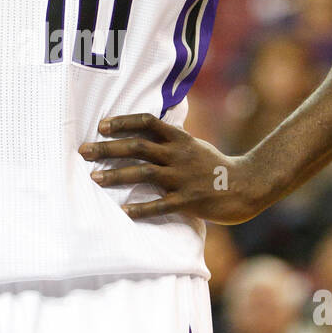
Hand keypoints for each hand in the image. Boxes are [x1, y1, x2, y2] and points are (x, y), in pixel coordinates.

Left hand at [79, 112, 265, 223]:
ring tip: (94, 177)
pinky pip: (160, 205)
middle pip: (138, 146)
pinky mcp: (189, 200)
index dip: (123, 122)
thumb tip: (148, 131)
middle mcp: (179, 155)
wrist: (247, 185)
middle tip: (83, 151)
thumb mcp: (195, 145)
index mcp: (180, 139)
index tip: (101, 125)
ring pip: (144, 173)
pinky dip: (141, 208)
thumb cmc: (216, 166)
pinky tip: (123, 211)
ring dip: (116, 175)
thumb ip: (172, 140)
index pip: (147, 122)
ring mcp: (183, 177)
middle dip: (108, 148)